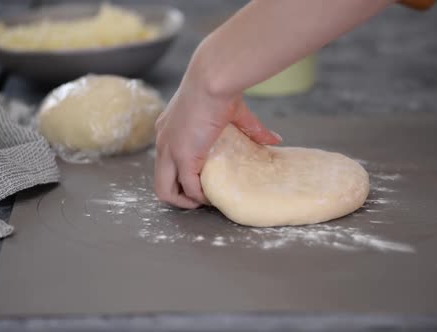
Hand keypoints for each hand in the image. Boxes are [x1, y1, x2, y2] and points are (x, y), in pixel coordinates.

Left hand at [154, 88, 280, 208]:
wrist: (213, 80)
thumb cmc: (221, 88)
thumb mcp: (234, 112)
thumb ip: (252, 129)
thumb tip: (275, 140)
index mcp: (169, 128)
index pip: (166, 160)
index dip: (181, 175)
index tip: (200, 180)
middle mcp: (163, 141)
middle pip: (161, 180)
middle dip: (179, 195)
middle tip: (200, 198)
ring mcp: (169, 150)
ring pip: (165, 190)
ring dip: (185, 201)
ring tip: (204, 202)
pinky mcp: (183, 157)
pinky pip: (188, 187)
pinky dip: (199, 197)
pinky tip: (212, 197)